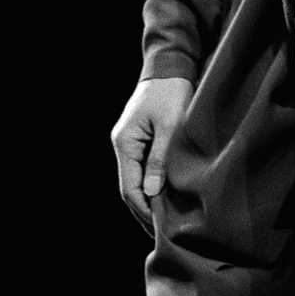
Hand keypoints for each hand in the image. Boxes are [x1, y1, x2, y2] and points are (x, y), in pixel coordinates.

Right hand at [110, 76, 193, 233]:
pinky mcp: (139, 138)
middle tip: (162, 232)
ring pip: (134, 179)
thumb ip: (160, 159)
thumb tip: (153, 193)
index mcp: (125, 142)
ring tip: (163, 220)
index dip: (143, 210)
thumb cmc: (171, 91)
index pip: (129, 187)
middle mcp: (122, 144)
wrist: (170, 64)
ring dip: (147, 199)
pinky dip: (150, 185)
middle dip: (143, 210)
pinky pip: (141, 168)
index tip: (160, 227)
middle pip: (129, 187)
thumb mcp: (170, 125)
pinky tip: (163, 196)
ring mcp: (129, 141)